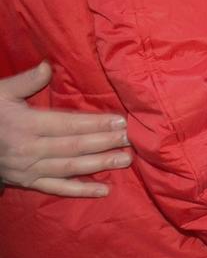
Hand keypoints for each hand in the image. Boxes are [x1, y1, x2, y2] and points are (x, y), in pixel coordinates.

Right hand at [0, 62, 130, 196]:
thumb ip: (25, 81)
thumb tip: (48, 66)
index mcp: (24, 125)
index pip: (67, 124)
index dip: (94, 123)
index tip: (119, 121)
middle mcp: (29, 149)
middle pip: (73, 147)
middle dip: (104, 143)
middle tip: (131, 139)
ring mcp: (28, 169)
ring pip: (70, 168)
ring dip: (99, 164)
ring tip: (126, 159)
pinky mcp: (27, 182)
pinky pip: (56, 188)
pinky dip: (80, 191)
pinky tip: (103, 189)